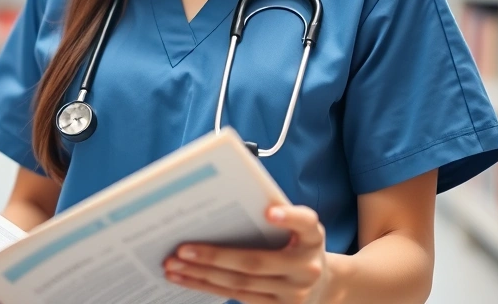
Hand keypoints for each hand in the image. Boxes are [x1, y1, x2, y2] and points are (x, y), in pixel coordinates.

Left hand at [162, 205, 329, 303]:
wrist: (324, 286)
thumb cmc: (299, 245)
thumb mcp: (301, 228)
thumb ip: (278, 216)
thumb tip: (223, 203)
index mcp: (313, 238)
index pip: (307, 223)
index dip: (289, 217)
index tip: (269, 211)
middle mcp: (307, 268)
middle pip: (255, 262)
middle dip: (214, 257)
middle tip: (181, 249)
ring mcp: (293, 295)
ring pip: (240, 285)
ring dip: (201, 275)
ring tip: (172, 265)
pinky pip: (236, 297)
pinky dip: (206, 287)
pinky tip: (184, 278)